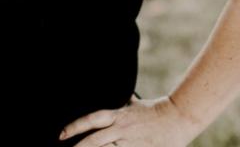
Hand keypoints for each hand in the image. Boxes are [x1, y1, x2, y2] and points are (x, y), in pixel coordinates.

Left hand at [61, 96, 200, 146]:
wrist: (178, 118)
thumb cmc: (158, 110)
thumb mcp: (138, 104)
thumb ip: (127, 102)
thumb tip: (124, 97)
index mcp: (119, 115)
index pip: (93, 119)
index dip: (75, 126)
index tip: (62, 134)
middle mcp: (121, 129)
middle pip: (94, 140)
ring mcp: (129, 142)